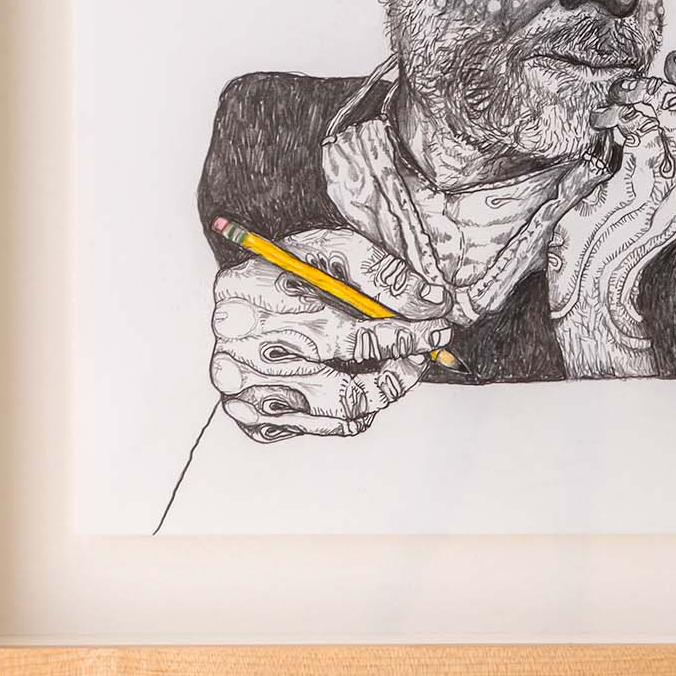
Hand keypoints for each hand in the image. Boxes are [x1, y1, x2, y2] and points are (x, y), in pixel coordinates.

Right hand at [210, 227, 452, 442]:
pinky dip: (350, 409)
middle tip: (423, 357)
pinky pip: (321, 427)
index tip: (439, 331)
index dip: (403, 337)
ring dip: (380, 393)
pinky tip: (354, 377)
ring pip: (338, 416)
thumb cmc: (295, 266)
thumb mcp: (336, 248)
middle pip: (343, 391)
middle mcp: (235, 353)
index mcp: (250, 298)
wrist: (251, 290)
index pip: (345, 336)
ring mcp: (241, 393)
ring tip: (396, 367)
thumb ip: (385, 275)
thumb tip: (435, 304)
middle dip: (398, 375)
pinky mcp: (251, 418)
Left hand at [551, 14, 675, 312]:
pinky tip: (605, 121)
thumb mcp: (660, 182)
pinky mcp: (642, 185)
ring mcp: (675, 183)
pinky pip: (642, 129)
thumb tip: (664, 90)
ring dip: (645, 91)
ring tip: (622, 97)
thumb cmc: (620, 226)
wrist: (597, 280)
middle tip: (671, 61)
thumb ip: (672, 143)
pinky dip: (621, 113)